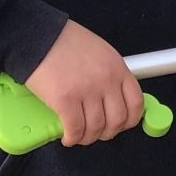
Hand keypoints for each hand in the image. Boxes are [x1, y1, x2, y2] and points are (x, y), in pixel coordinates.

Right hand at [24, 20, 145, 145]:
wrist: (39, 37)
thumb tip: (112, 96)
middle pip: (118, 119)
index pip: (136, 102)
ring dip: (89, 138)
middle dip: (109, 132)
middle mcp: (107, 81)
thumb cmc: (67, 43)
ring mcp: (87, 91)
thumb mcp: (101, 53)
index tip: (122, 125)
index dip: (130, 120)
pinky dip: (73, 138)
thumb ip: (110, 73)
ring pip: (96, 127)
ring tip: (80, 136)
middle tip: (98, 133)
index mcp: (118, 68)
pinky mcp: (65, 100)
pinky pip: (75, 128)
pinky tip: (68, 138)